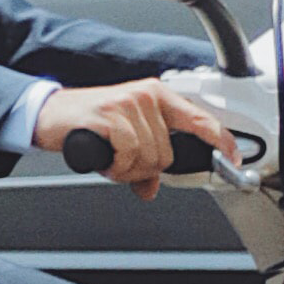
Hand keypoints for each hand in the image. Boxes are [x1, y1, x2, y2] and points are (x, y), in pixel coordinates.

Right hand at [36, 79, 237, 198]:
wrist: (49, 114)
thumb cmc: (86, 123)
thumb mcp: (121, 139)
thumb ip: (143, 161)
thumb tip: (151, 188)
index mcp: (157, 95)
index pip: (200, 117)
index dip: (220, 140)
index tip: (234, 157)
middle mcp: (146, 96)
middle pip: (168, 153)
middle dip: (146, 169)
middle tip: (123, 165)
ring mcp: (128, 104)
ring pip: (149, 157)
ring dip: (128, 170)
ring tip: (111, 161)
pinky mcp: (109, 116)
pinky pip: (128, 154)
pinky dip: (116, 167)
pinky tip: (105, 161)